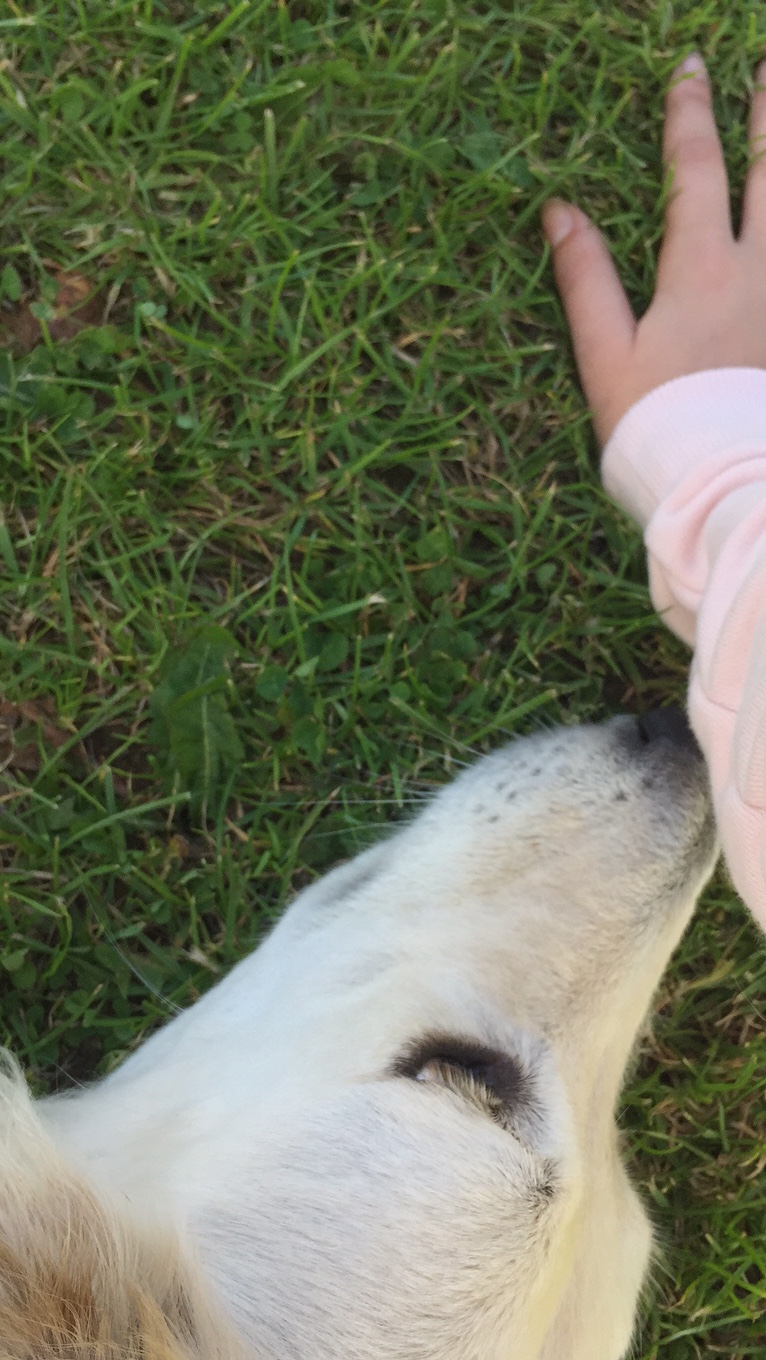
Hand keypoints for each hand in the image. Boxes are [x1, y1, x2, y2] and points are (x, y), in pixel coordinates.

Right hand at [543, 54, 765, 445]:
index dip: (688, 115)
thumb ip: (585, 279)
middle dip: (764, 117)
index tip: (689, 70)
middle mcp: (756, 272)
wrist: (719, 483)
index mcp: (700, 271)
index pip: (695, 170)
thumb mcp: (605, 355)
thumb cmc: (654, 425)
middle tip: (764, 72)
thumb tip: (559, 212)